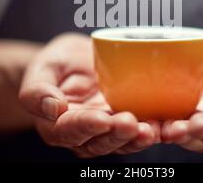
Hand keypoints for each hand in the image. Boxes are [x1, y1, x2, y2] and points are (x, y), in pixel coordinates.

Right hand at [18, 33, 159, 157]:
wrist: (77, 60)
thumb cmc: (56, 63)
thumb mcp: (43, 68)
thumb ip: (37, 89)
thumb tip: (53, 108)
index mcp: (57, 124)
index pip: (69, 130)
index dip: (86, 126)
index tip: (101, 118)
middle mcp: (83, 134)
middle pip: (99, 142)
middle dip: (116, 135)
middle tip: (131, 123)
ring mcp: (106, 130)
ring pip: (121, 142)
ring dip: (136, 139)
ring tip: (151, 130)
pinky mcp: (124, 121)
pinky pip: (137, 131)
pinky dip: (152, 131)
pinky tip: (164, 125)